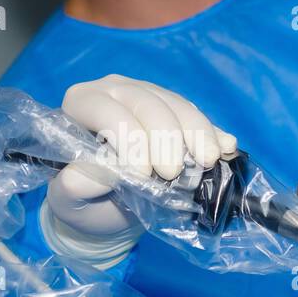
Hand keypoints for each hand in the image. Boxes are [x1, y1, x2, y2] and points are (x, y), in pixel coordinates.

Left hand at [41, 75, 236, 268]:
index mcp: (81, 104)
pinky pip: (196, 115)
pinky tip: (228, 147)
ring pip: (176, 105)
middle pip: (147, 103)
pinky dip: (213, 133)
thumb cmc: (84, 199)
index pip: (107, 111)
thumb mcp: (70, 199)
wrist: (107, 207)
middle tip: (173, 175)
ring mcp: (147, 95)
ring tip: (209, 161)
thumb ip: (75, 186)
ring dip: (197, 133)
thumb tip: (86, 175)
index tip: (143, 175)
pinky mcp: (173, 109)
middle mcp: (114, 90)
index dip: (129, 139)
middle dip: (166, 137)